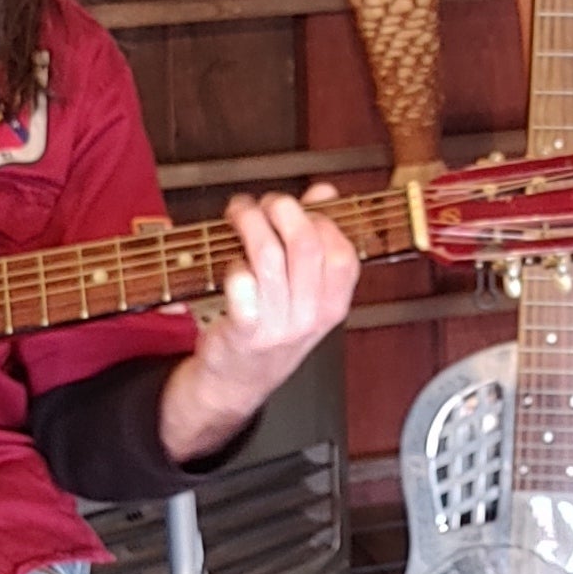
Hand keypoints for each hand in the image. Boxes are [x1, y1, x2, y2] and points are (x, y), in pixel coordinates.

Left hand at [161, 184, 358, 460]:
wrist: (236, 380)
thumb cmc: (271, 328)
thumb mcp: (304, 289)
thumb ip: (317, 237)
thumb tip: (325, 193)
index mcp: (334, 304)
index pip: (342, 250)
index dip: (319, 219)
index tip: (299, 208)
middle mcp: (311, 316)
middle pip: (305, 244)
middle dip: (281, 209)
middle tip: (264, 204)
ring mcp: (280, 326)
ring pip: (269, 256)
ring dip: (250, 223)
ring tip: (239, 215)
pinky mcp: (244, 331)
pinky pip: (241, 285)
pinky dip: (233, 263)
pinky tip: (230, 261)